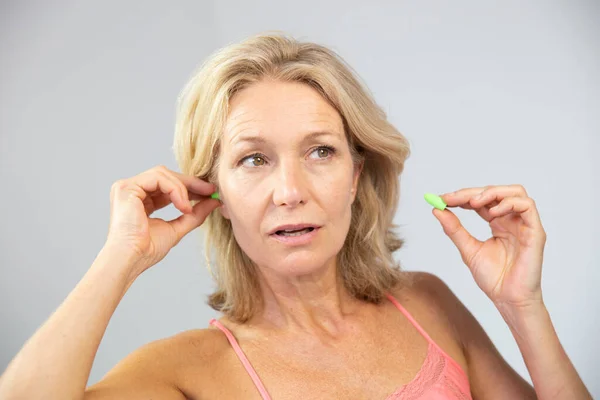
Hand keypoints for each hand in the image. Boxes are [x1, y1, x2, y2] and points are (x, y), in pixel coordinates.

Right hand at [104, 165, 219, 278]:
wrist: (131, 259)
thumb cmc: (147, 250)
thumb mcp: (177, 228)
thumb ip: (195, 214)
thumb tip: (214, 201)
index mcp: (141, 199)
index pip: (168, 185)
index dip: (190, 187)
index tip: (210, 192)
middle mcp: (132, 190)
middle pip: (166, 175)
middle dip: (190, 182)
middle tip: (210, 190)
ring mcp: (127, 187)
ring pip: (163, 174)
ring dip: (183, 188)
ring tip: (189, 208)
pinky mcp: (126, 188)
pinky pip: (158, 178)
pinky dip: (174, 190)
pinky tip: (183, 206)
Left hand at [432, 185, 545, 308]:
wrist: (508, 299)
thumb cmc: (493, 278)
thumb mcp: (468, 249)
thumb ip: (454, 229)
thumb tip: (437, 209)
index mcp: (498, 223)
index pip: (482, 200)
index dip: (463, 196)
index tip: (443, 198)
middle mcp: (512, 220)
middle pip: (497, 192)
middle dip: (472, 192)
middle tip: (452, 198)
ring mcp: (525, 225)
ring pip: (515, 192)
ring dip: (492, 192)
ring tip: (472, 203)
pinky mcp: (536, 232)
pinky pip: (528, 206)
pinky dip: (508, 203)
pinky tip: (492, 213)